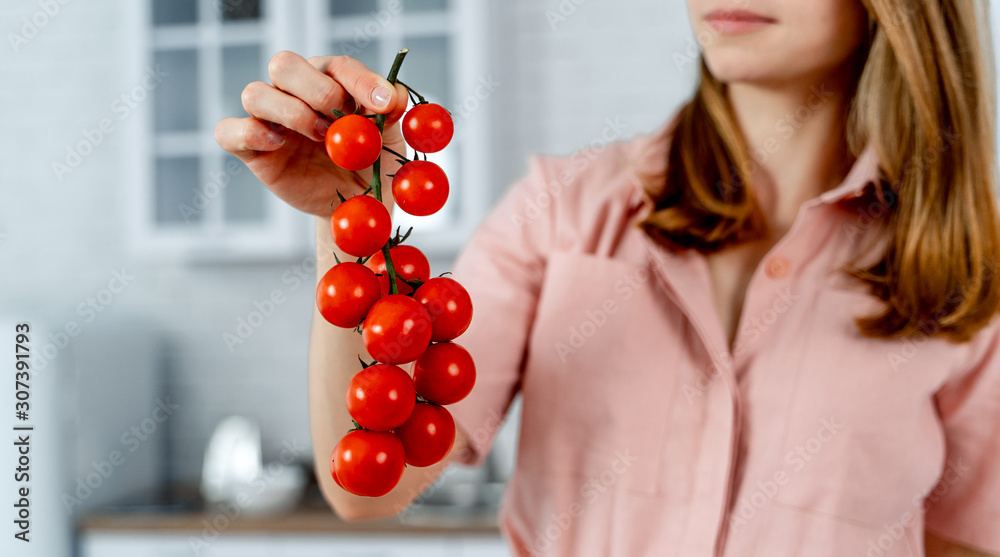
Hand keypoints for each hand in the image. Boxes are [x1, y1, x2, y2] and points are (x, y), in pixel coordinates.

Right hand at [215, 51, 408, 216]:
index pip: (337, 66)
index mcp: (329, 80)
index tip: (382, 105)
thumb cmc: (373, 163)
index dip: (359, 81)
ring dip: (290, 112)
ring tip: (320, 137)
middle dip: (318, 91)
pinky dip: (249, 132)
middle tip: (341, 121)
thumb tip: (394, 94)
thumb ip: (393, 112)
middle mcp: (294, 92)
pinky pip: (228, 131)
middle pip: (284, 65)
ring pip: (255, 93)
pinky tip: (279, 144)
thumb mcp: (390, 138)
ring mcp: (269, 119)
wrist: (357, 205)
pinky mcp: (252, 149)